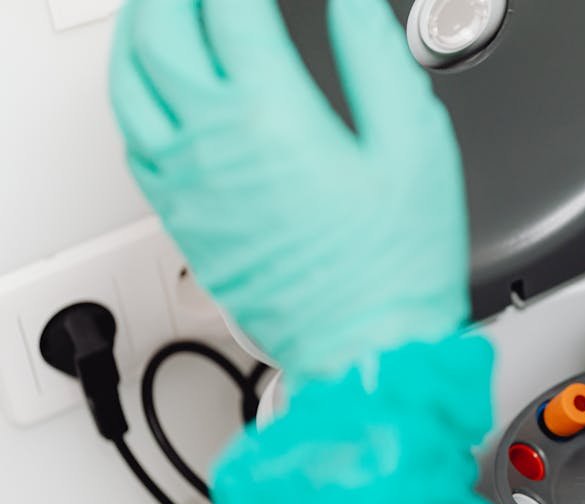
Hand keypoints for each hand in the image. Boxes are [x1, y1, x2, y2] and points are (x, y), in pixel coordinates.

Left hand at [109, 0, 466, 380]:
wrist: (366, 349)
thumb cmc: (395, 266)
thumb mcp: (416, 145)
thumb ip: (377, 57)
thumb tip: (354, 6)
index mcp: (270, 114)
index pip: (231, 7)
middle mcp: (211, 143)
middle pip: (160, 30)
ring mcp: (186, 184)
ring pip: (128, 81)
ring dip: (141, 31)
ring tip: (164, 12)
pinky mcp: (182, 220)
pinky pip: (133, 141)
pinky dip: (134, 95)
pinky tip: (155, 89)